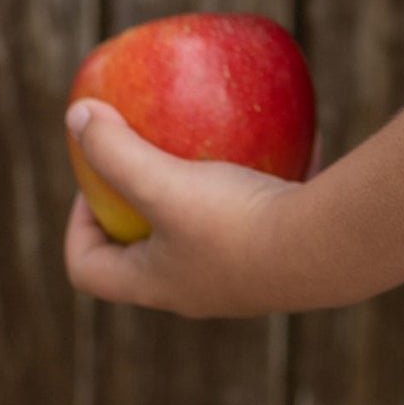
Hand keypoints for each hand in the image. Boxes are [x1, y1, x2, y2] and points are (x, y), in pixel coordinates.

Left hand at [63, 102, 322, 318]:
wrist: (326, 248)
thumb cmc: (235, 222)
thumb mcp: (165, 183)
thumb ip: (116, 151)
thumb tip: (77, 116)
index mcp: (156, 283)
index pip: (90, 269)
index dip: (77, 225)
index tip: (94, 179)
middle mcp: (195, 288)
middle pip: (147, 254)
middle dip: (140, 207)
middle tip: (149, 156)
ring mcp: (243, 275)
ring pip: (208, 233)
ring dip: (202, 193)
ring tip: (211, 146)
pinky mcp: (284, 254)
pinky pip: (263, 214)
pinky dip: (262, 180)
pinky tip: (284, 140)